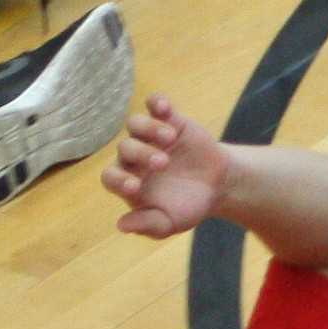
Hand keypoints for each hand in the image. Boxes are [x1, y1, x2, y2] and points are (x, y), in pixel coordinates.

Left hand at [102, 95, 231, 238]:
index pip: (110, 177)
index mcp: (128, 182)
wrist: (217, 186)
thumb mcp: (170, 223)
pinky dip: (156, 102)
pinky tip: (163, 107)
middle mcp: (134, 157)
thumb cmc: (187, 206)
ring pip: (135, 123)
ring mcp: (150, 136)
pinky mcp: (169, 120)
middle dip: (142, 154)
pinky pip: (155, 105)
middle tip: (163, 163)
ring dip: (149, 128)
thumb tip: (122, 226)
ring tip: (169, 139)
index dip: (117, 180)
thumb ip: (148, 225)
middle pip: (125, 148)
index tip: (135, 187)